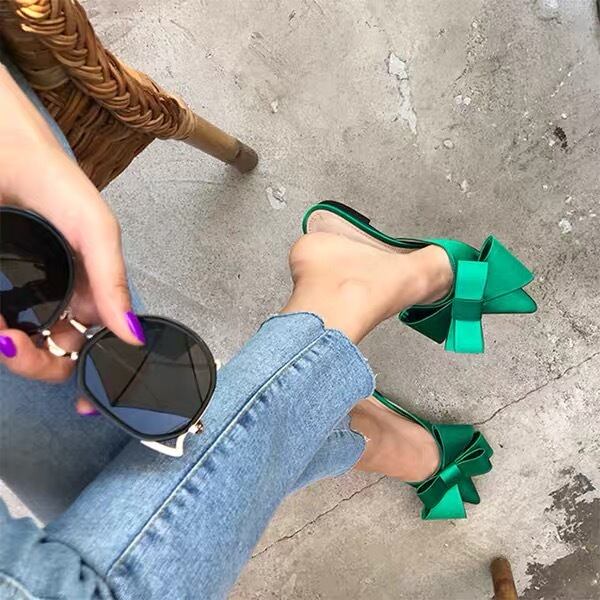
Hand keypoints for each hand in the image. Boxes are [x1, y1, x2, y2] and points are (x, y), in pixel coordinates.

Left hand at [0, 63, 142, 392]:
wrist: (5, 150)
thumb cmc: (57, 185)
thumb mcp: (98, 233)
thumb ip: (114, 283)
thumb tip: (135, 335)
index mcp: (87, 293)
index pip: (94, 346)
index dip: (92, 378)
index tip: (85, 404)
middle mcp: (53, 301)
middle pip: (51, 356)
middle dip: (38, 365)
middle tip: (20, 348)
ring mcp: (19, 296)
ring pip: (18, 346)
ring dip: (12, 352)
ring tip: (3, 335)